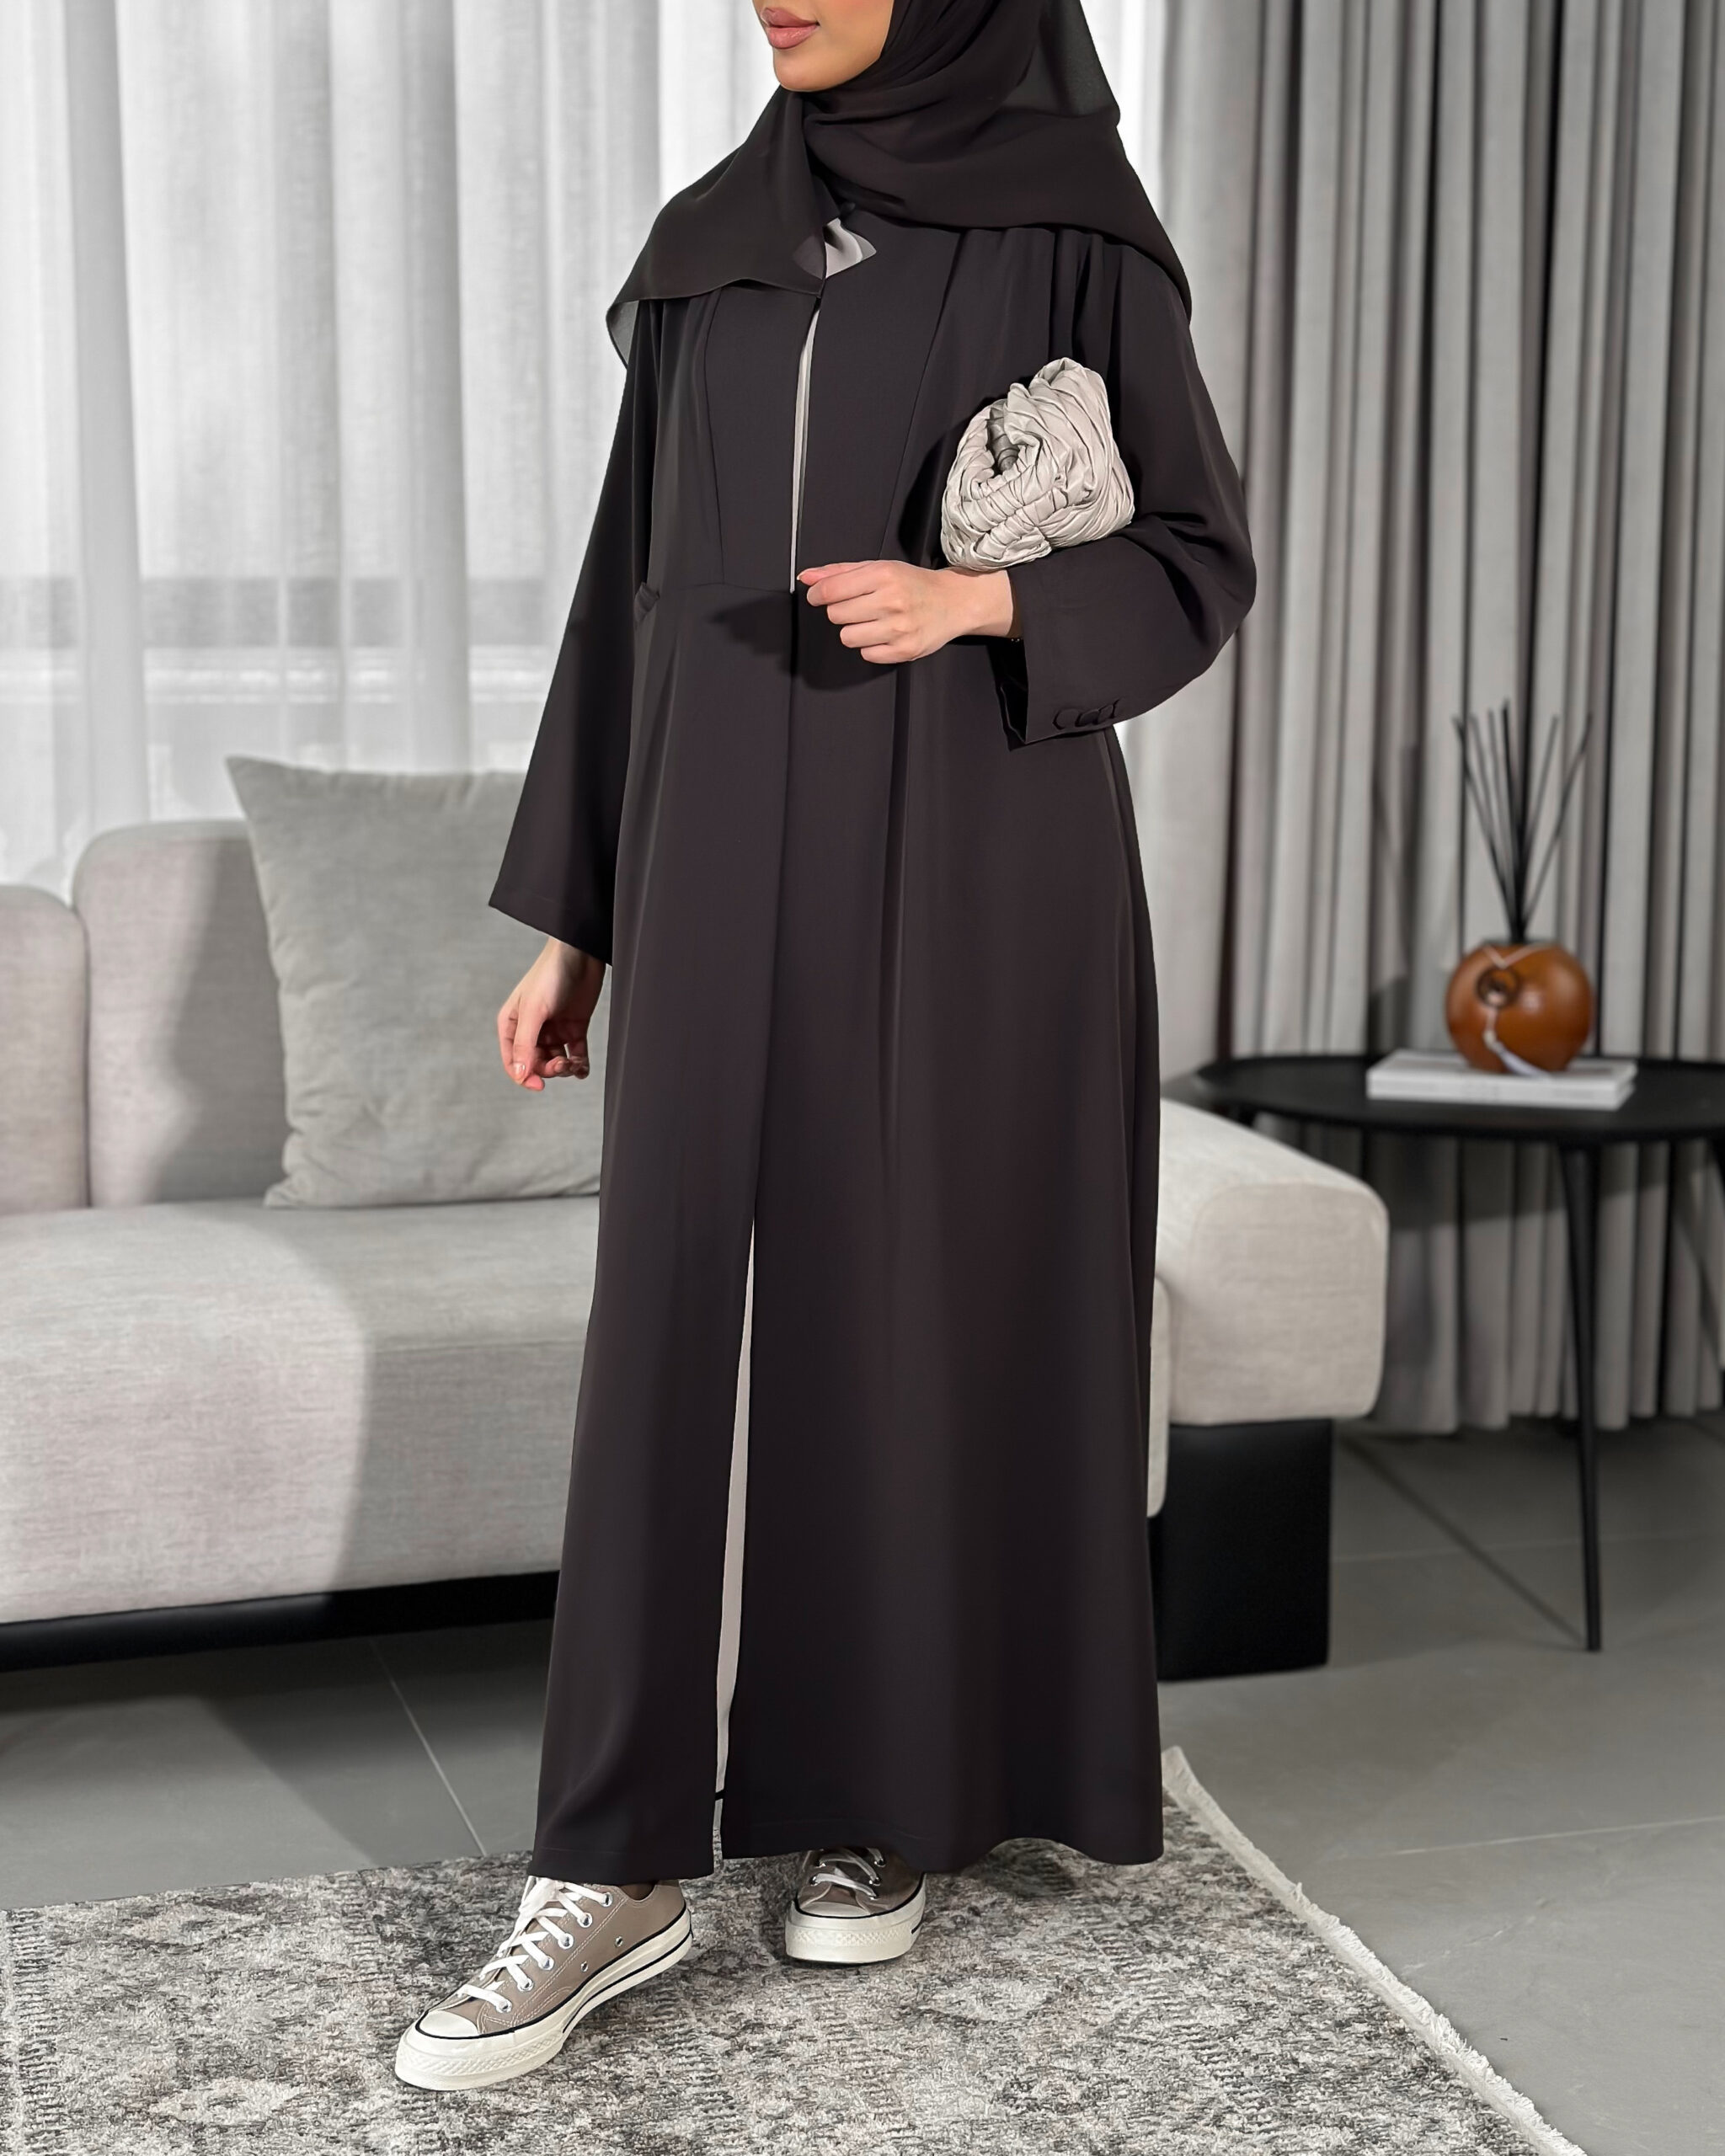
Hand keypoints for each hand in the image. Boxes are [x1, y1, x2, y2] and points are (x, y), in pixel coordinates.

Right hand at [498, 939, 604, 1090]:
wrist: (580, 954)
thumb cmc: (550, 975)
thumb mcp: (534, 1011)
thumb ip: (525, 1044)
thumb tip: (520, 1075)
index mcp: (512, 1024)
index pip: (514, 1061)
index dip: (524, 1076)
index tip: (539, 1085)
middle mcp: (532, 1029)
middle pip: (536, 1064)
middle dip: (549, 1069)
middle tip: (562, 1064)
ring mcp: (553, 1030)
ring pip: (556, 1062)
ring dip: (565, 1068)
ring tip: (575, 1063)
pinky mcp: (574, 1028)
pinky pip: (576, 1055)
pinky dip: (580, 1064)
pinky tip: (583, 1067)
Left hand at [798, 559, 1016, 661]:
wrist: (954, 602)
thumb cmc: (914, 584)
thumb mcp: (878, 568)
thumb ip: (839, 572)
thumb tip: (807, 578)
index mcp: (884, 575)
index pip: (831, 590)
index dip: (818, 595)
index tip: (819, 597)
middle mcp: (892, 601)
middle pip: (836, 615)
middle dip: (841, 611)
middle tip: (859, 606)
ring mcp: (899, 628)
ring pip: (847, 637)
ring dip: (854, 630)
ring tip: (872, 621)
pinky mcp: (905, 650)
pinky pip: (866, 654)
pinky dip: (870, 646)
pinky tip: (884, 634)